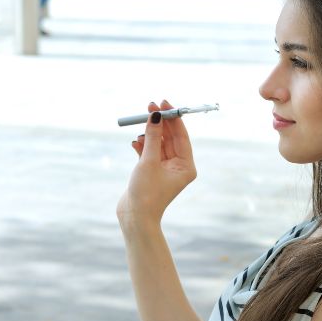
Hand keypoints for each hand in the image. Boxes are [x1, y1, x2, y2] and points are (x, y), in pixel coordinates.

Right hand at [116, 100, 197, 228]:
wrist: (134, 217)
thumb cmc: (146, 193)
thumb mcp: (149, 161)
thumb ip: (153, 137)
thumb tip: (156, 115)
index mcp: (186, 166)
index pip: (182, 136)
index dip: (173, 118)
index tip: (164, 103)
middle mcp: (178, 167)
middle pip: (171, 137)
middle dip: (160, 123)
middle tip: (149, 106)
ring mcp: (165, 169)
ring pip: (159, 144)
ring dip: (149, 136)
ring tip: (139, 131)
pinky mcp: (152, 172)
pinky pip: (150, 152)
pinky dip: (142, 146)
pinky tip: (135, 143)